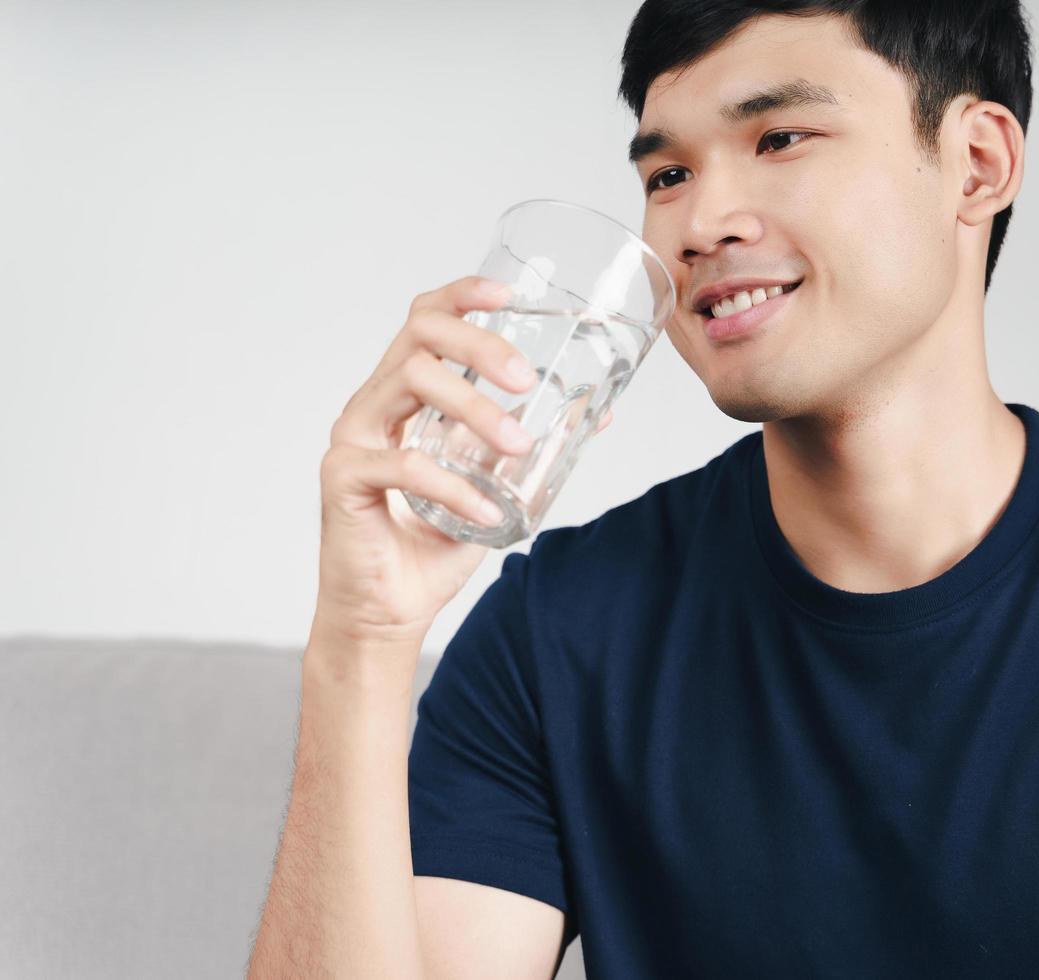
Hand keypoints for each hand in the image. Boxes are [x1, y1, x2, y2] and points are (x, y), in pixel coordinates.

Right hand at [312, 276, 612, 649]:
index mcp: (405, 395)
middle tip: (527, 379)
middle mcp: (374, 404)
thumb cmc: (433, 545)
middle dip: (479, 345)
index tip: (509, 294)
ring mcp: (353, 437)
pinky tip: (486, 515)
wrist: (391, 612)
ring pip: (410, 382)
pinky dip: (454, 487)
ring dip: (475, 409)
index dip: (463, 296)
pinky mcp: (342, 478)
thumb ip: (531, 446)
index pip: (425, 320)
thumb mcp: (497, 485)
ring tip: (519, 445)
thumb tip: (595, 414)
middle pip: (419, 335)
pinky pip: (402, 463)